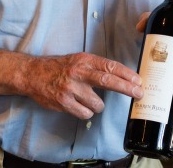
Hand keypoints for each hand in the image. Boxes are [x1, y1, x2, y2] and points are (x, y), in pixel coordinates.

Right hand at [23, 53, 143, 119]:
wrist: (33, 74)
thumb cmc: (60, 67)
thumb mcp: (78, 60)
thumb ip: (96, 67)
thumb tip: (122, 76)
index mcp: (84, 60)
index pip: (110, 66)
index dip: (126, 74)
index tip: (138, 80)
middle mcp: (78, 73)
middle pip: (107, 81)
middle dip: (127, 88)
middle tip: (139, 93)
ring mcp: (71, 88)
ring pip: (97, 103)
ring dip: (98, 105)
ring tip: (88, 99)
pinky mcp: (64, 102)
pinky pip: (85, 113)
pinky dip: (86, 112)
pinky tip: (80, 105)